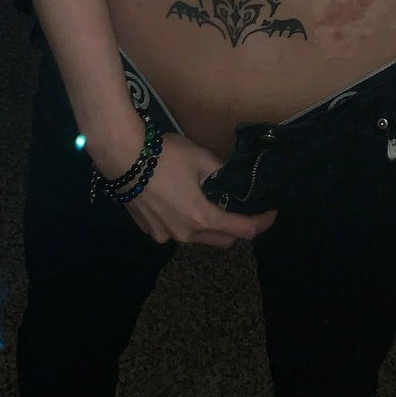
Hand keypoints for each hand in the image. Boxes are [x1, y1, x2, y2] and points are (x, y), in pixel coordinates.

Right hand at [124, 133, 277, 248]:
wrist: (123, 157)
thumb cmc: (165, 156)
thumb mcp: (201, 158)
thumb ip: (221, 172)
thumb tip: (230, 179)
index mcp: (202, 218)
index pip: (243, 230)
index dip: (262, 222)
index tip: (272, 213)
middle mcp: (185, 235)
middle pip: (221, 240)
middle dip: (236, 228)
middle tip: (241, 208)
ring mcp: (164, 236)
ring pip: (197, 237)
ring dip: (208, 225)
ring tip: (206, 201)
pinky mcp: (149, 230)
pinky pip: (175, 231)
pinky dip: (184, 221)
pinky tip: (178, 200)